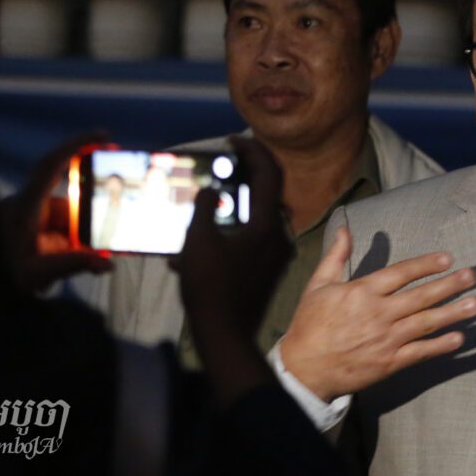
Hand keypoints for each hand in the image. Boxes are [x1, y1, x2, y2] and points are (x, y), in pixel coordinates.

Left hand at [0, 133, 111, 292]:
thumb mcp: (34, 274)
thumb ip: (73, 266)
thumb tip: (107, 263)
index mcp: (25, 206)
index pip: (53, 164)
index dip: (78, 145)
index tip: (105, 136)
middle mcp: (26, 207)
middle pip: (70, 206)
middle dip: (85, 229)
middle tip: (99, 249)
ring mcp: (26, 221)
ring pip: (64, 224)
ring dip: (72, 247)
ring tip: (70, 270)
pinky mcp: (27, 234)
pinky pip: (55, 236)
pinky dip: (64, 251)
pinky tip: (56, 272)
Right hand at [174, 137, 291, 347]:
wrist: (225, 336)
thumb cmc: (210, 289)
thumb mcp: (198, 242)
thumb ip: (205, 208)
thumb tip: (212, 190)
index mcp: (266, 225)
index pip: (268, 174)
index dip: (252, 151)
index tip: (233, 140)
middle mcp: (278, 236)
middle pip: (267, 193)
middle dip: (246, 173)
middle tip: (226, 162)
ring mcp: (275, 255)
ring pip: (258, 216)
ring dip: (237, 203)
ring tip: (209, 198)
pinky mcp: (267, 269)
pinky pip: (253, 238)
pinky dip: (234, 229)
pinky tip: (204, 237)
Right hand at [280, 228, 475, 401]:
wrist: (304, 368)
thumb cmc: (309, 324)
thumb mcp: (318, 285)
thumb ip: (336, 256)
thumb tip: (345, 229)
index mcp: (362, 291)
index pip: (401, 273)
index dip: (425, 265)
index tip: (447, 258)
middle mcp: (378, 313)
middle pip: (421, 296)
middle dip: (449, 285)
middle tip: (473, 276)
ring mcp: (386, 339)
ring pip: (426, 323)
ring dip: (453, 313)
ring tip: (475, 304)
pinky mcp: (389, 363)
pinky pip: (420, 352)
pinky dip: (440, 346)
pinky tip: (459, 338)